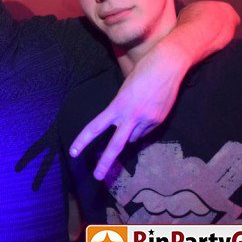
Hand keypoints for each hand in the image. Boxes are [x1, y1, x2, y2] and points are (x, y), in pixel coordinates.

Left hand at [69, 41, 188, 179]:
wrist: (167, 65)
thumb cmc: (142, 72)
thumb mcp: (125, 90)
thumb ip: (121, 109)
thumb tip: (125, 129)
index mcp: (118, 105)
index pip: (96, 126)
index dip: (83, 140)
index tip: (74, 152)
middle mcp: (131, 116)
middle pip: (116, 145)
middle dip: (105, 162)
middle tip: (97, 176)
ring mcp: (147, 120)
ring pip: (133, 139)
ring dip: (130, 136)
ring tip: (136, 116)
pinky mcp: (159, 121)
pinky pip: (146, 132)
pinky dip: (143, 129)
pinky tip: (148, 114)